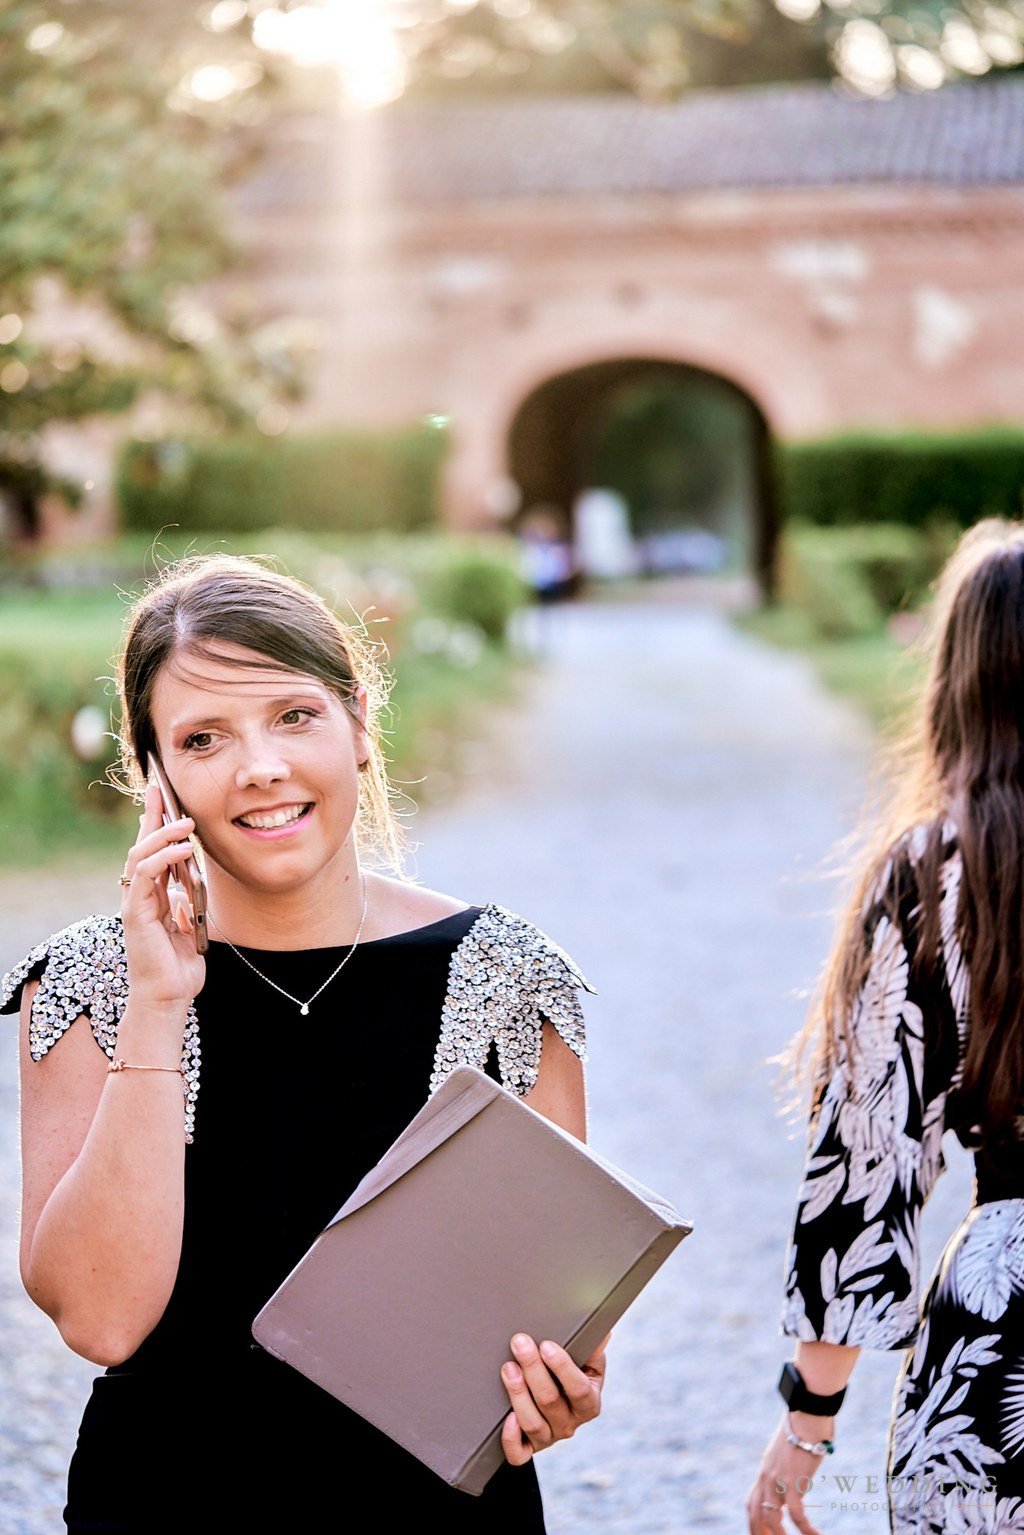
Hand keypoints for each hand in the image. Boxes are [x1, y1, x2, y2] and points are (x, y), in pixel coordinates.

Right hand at [120, 783, 206, 1007]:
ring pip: (140, 856)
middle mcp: (139, 897)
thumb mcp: (190, 929)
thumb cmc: (178, 969)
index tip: (163, 799)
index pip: (150, 853)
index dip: (155, 825)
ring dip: (162, 835)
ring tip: (184, 821)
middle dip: (151, 817)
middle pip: (141, 846)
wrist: (168, 998)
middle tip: (161, 790)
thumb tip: (187, 889)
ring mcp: (135, 904)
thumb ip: (186, 907)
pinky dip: (162, 859)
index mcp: (151, 898)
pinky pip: (145, 877)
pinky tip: (181, 850)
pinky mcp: (136, 914)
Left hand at [500, 1331, 607, 1465]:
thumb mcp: (587, 1363)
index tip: (546, 1345)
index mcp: (589, 1404)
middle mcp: (570, 1425)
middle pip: (550, 1401)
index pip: (578, 1389)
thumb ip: (593, 1349)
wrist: (558, 1401)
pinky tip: (507, 1418)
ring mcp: (549, 1438)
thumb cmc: (572, 1375)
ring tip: (508, 1367)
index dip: (562, 1368)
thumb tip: (603, 1333)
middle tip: (520, 1343)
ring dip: (518, 1394)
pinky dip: (511, 1438)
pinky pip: (519, 1453)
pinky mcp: (529, 1448)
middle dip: (533, 1369)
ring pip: (533, 1423)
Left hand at [746, 1414, 830, 1534]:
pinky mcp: (793, 1482)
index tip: (759, 1533)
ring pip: (773, 1519)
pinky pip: (797, 1516)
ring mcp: (778, 1480)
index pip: (753, 1501)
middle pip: (756, 1512)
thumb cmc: (805, 1426)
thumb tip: (799, 1471)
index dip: (754, 1520)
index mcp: (766, 1469)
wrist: (807, 1414)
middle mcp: (767, 1476)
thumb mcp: (790, 1450)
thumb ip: (789, 1464)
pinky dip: (806, 1530)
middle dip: (761, 1532)